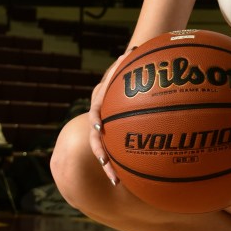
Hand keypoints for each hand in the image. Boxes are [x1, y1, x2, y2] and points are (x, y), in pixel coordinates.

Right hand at [87, 53, 130, 185]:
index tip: (99, 128)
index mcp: (100, 99)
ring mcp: (104, 125)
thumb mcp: (127, 64)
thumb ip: (127, 62)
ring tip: (117, 181)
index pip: (95, 110)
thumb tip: (132, 49)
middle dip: (101, 153)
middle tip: (107, 167)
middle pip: (95, 138)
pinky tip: (135, 177)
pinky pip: (116, 148)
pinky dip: (123, 162)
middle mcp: (99, 115)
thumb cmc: (130, 66)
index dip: (96, 119)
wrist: (126, 74)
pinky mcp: (114, 132)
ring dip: (109, 165)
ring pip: (103, 148)